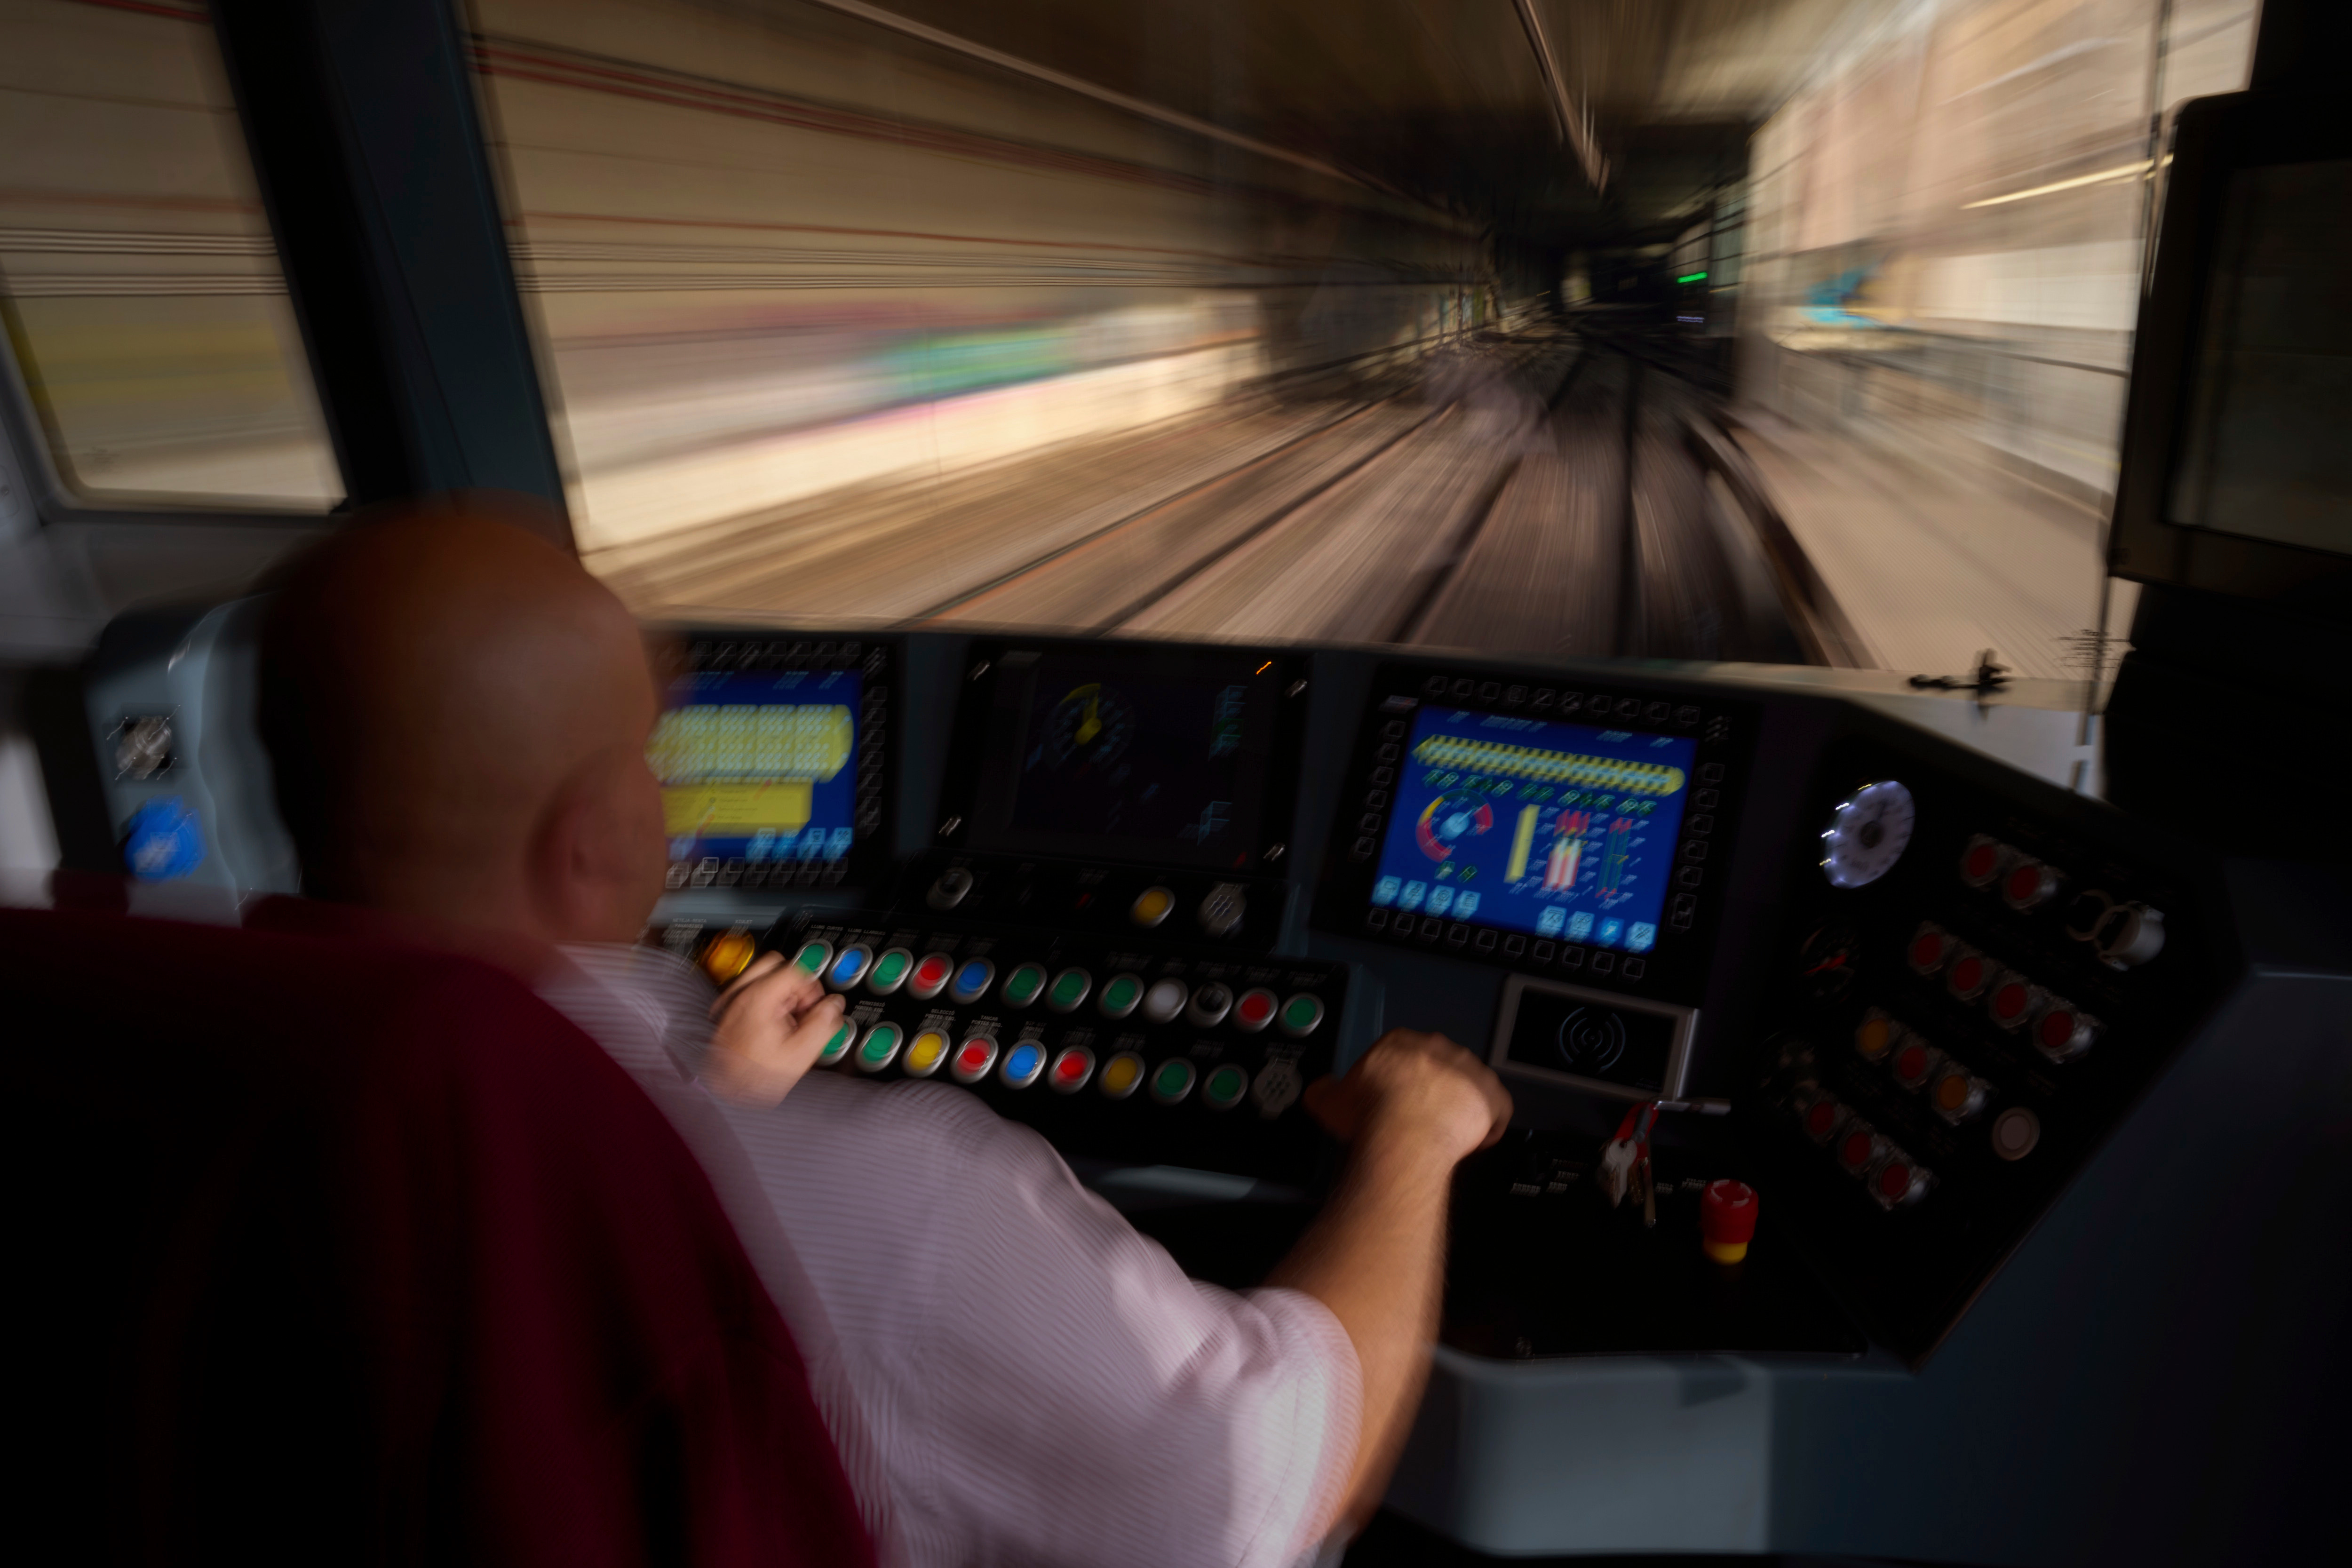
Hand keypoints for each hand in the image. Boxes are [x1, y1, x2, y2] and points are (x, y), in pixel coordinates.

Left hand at [701, 951, 845, 1106]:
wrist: (724, 1095)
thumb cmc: (754, 1078)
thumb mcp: (801, 1053)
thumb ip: (824, 1023)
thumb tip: (834, 1006)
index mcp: (758, 997)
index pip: (794, 970)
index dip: (811, 988)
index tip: (814, 1008)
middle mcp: (739, 994)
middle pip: (776, 966)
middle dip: (795, 985)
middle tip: (802, 1009)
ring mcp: (729, 1003)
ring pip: (761, 978)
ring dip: (780, 994)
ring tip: (787, 1021)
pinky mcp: (725, 1015)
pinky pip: (748, 994)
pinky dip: (764, 1003)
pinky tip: (771, 1028)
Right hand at [1301, 1028, 1511, 1165]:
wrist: (1405, 1133)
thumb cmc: (1373, 1113)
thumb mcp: (1330, 1099)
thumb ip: (1326, 1089)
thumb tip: (1321, 1090)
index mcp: (1401, 1042)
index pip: (1403, 1054)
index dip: (1398, 1080)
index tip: (1392, 1099)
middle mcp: (1439, 1050)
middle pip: (1437, 1068)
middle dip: (1430, 1091)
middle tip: (1415, 1118)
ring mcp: (1470, 1072)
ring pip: (1468, 1086)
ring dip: (1460, 1106)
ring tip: (1444, 1132)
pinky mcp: (1492, 1097)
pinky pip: (1497, 1110)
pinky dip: (1490, 1125)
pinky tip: (1474, 1141)